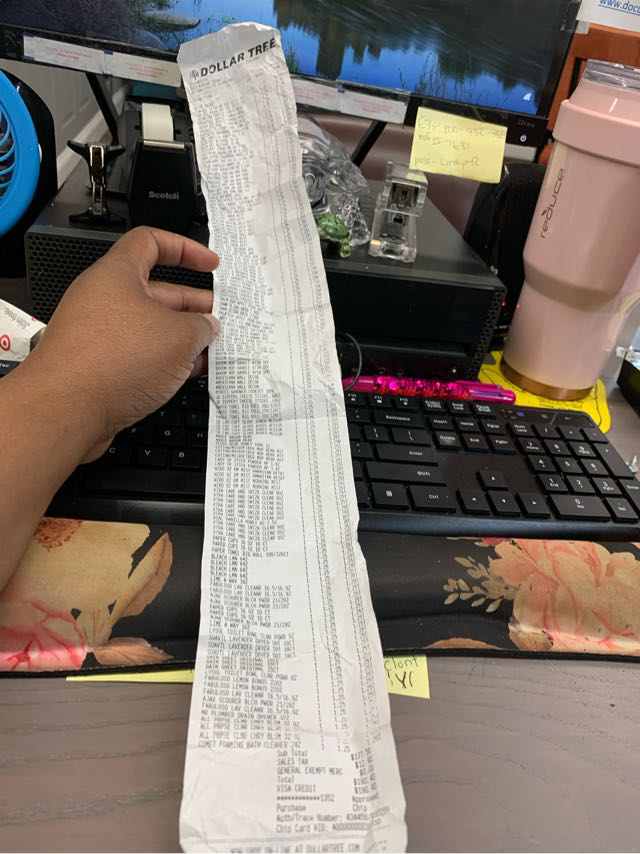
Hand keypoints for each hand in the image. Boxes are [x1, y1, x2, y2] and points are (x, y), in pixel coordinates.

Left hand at [23, 226, 219, 459]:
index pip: (151, 242)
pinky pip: (138, 355)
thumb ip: (201, 326)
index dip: (185, 248)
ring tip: (211, 351)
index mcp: (117, 274)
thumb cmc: (114, 360)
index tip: (211, 264)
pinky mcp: (97, 366)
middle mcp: (104, 299)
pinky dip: (164, 361)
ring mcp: (99, 334)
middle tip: (220, 320)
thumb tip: (207, 329)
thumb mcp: (179, 336)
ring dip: (182, 338)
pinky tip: (187, 374)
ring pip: (150, 328)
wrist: (66, 410)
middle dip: (193, 305)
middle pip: (157, 292)